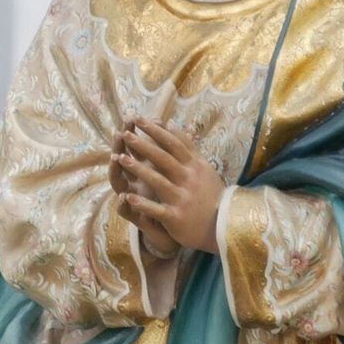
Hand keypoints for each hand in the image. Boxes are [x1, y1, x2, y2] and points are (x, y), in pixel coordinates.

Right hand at [109, 130, 181, 257]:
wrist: (176, 230)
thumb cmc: (170, 199)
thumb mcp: (168, 174)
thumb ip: (164, 152)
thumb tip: (165, 124)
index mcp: (143, 172)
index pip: (133, 149)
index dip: (132, 134)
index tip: (132, 118)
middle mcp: (134, 183)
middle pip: (122, 162)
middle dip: (120, 147)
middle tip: (120, 133)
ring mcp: (133, 200)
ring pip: (119, 184)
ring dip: (116, 171)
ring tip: (115, 158)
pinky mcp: (137, 218)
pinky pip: (127, 212)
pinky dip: (123, 205)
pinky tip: (122, 197)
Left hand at [114, 119, 224, 253]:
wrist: (223, 225)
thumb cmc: (209, 193)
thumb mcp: (203, 167)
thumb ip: (187, 147)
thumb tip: (170, 124)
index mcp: (194, 166)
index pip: (173, 143)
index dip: (155, 131)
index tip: (139, 118)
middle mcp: (188, 179)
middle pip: (163, 158)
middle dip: (142, 145)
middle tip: (125, 133)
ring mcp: (182, 198)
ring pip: (158, 181)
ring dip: (138, 170)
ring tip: (120, 159)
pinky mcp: (176, 217)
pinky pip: (156, 209)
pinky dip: (142, 204)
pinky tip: (127, 197)